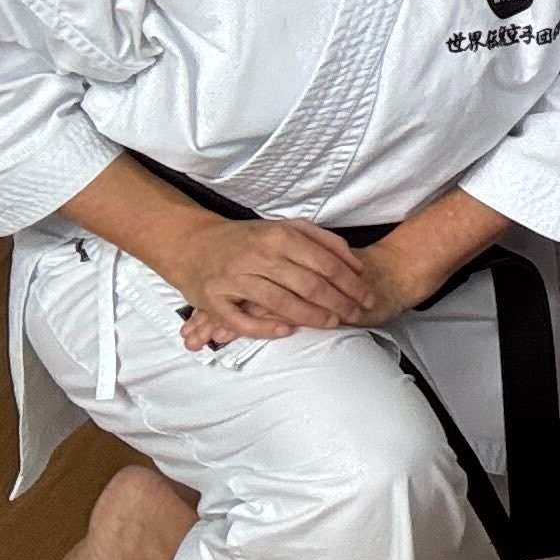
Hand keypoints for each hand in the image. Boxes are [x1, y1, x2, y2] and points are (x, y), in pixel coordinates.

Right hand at [165, 215, 369, 339]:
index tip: (367, 296)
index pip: (325, 263)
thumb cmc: (249, 238)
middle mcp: (258, 256)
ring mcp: (235, 278)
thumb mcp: (287, 227)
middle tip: (357, 314)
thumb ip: (323, 241)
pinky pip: (242, 320)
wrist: (192, 242)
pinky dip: (266, 328)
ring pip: (281, 303)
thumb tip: (356, 264)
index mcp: (279, 236)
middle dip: (339, 302)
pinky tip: (287, 332)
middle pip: (308, 285)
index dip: (350, 283)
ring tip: (333, 323)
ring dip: (311, 316)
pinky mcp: (213, 299)